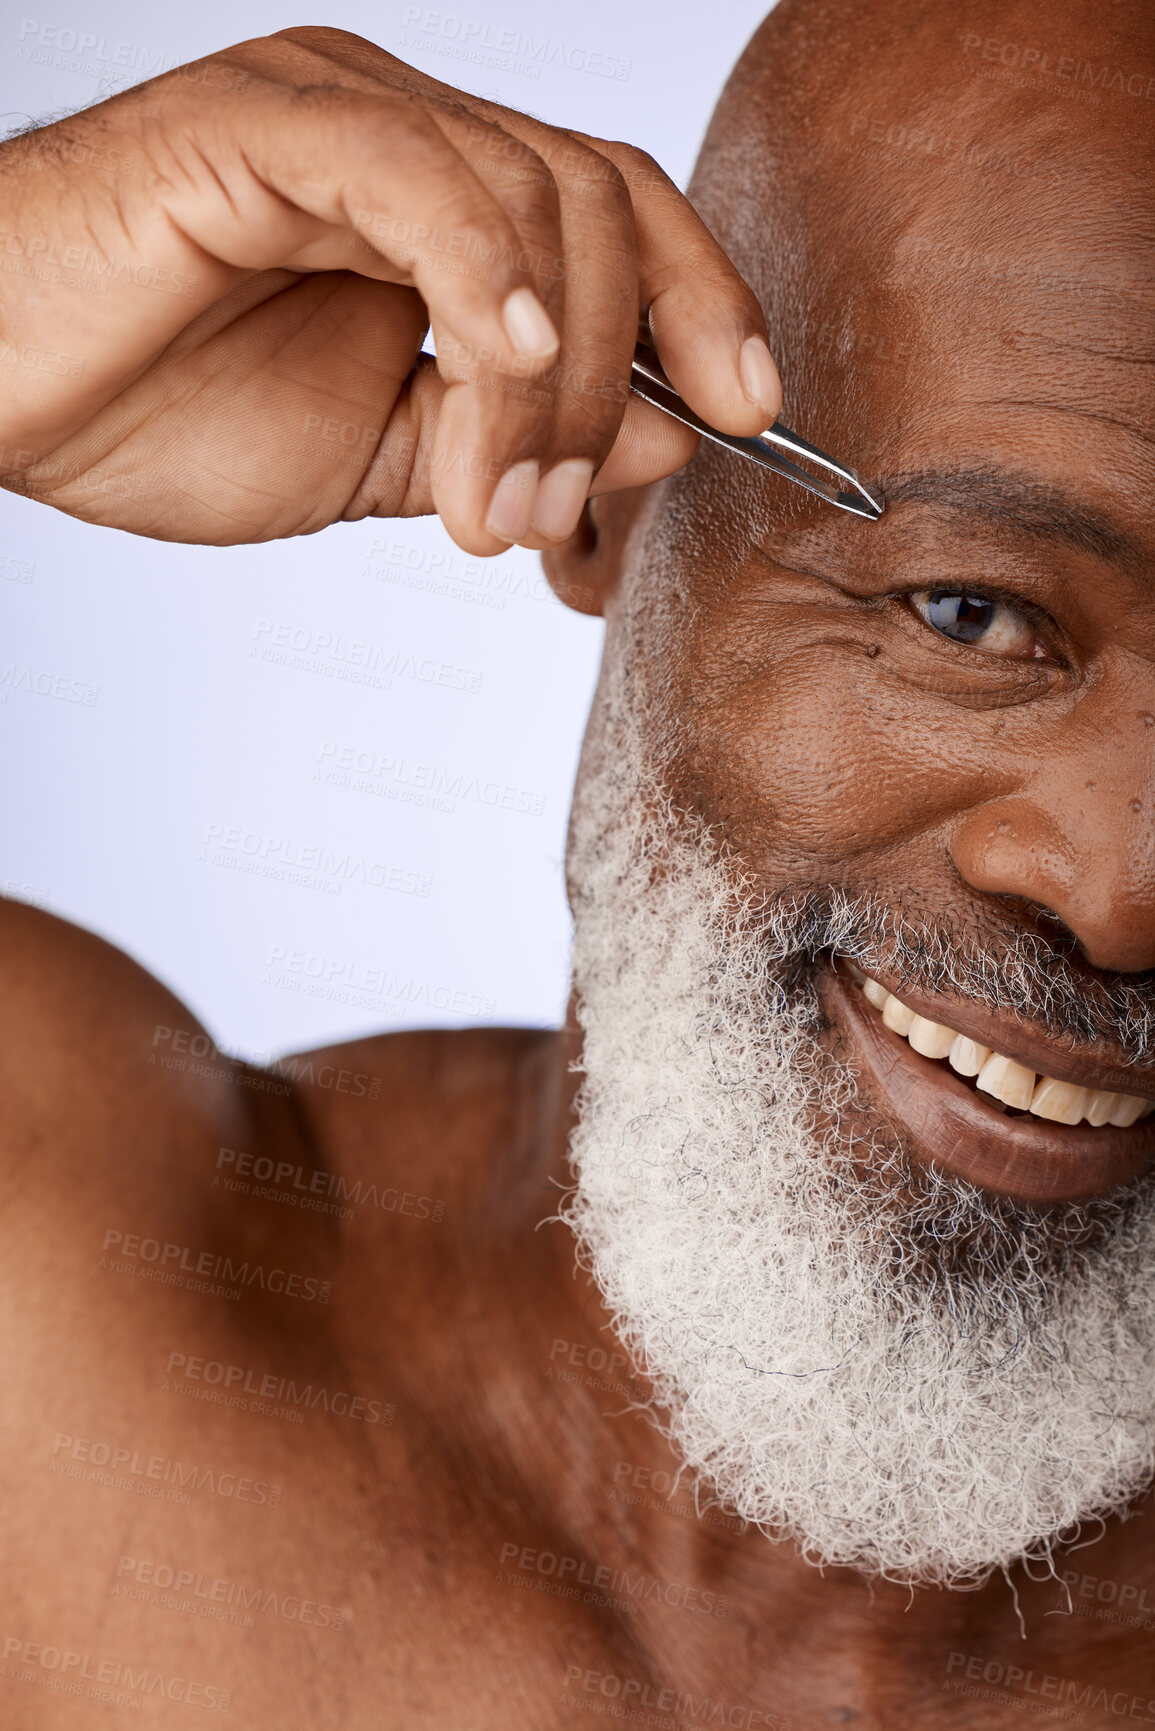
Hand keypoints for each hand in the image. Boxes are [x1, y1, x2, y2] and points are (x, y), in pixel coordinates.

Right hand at [0, 28, 781, 552]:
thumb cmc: (158, 414)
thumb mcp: (382, 459)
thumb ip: (519, 442)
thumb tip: (670, 436)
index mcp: (439, 205)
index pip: (618, 212)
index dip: (705, 302)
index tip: (752, 412)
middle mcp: (404, 135)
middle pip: (601, 199)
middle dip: (631, 369)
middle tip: (567, 510)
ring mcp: (338, 114)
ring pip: (529, 195)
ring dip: (547, 379)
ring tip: (496, 498)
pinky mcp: (261, 123)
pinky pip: (418, 173)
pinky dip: (487, 272)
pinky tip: (507, 361)